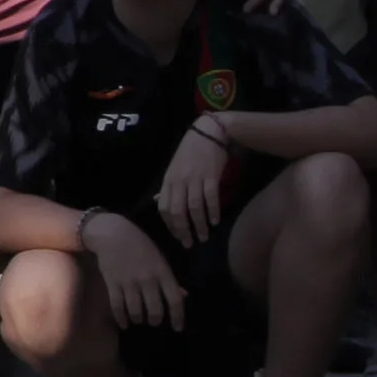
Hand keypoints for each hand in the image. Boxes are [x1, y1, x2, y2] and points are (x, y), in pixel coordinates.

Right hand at [85, 211, 185, 332]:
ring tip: (139, 320)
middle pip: (155, 309)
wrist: (112, 233)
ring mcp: (129, 282)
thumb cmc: (140, 244)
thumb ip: (170, 279)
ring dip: (138, 319)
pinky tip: (124, 324)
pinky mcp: (112, 283)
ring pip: (136, 310)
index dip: (178, 316)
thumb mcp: (160, 258)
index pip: (174, 299)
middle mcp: (147, 279)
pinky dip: (121, 318)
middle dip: (155, 320)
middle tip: (154, 322)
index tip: (178, 328)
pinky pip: (117, 306)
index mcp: (162, 272)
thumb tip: (183, 296)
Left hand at [155, 122, 236, 242]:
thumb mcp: (175, 168)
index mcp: (169, 180)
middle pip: (177, 211)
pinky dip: (212, 211)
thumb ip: (170, 186)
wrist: (209, 133)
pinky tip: (215, 221)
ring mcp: (195, 179)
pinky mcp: (210, 176)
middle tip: (189, 243)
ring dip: (199, 225)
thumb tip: (161, 202)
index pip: (164, 207)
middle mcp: (179, 181)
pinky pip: (210, 198)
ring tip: (204, 237)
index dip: (169, 224)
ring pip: (194, 208)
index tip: (177, 235)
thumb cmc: (191, 151)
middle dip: (182, 230)